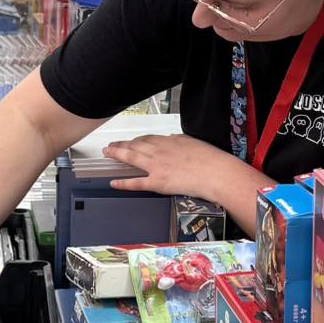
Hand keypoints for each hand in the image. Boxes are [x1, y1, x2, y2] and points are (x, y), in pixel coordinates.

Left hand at [104, 133, 239, 197]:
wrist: (215, 172)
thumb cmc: (209, 159)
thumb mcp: (192, 142)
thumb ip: (178, 141)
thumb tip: (170, 140)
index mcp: (168, 141)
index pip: (146, 139)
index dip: (134, 140)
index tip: (128, 141)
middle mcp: (159, 152)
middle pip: (134, 146)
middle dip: (120, 145)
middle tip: (110, 146)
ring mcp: (156, 167)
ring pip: (131, 158)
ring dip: (117, 155)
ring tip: (108, 154)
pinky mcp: (158, 183)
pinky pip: (136, 183)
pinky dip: (124, 183)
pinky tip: (114, 183)